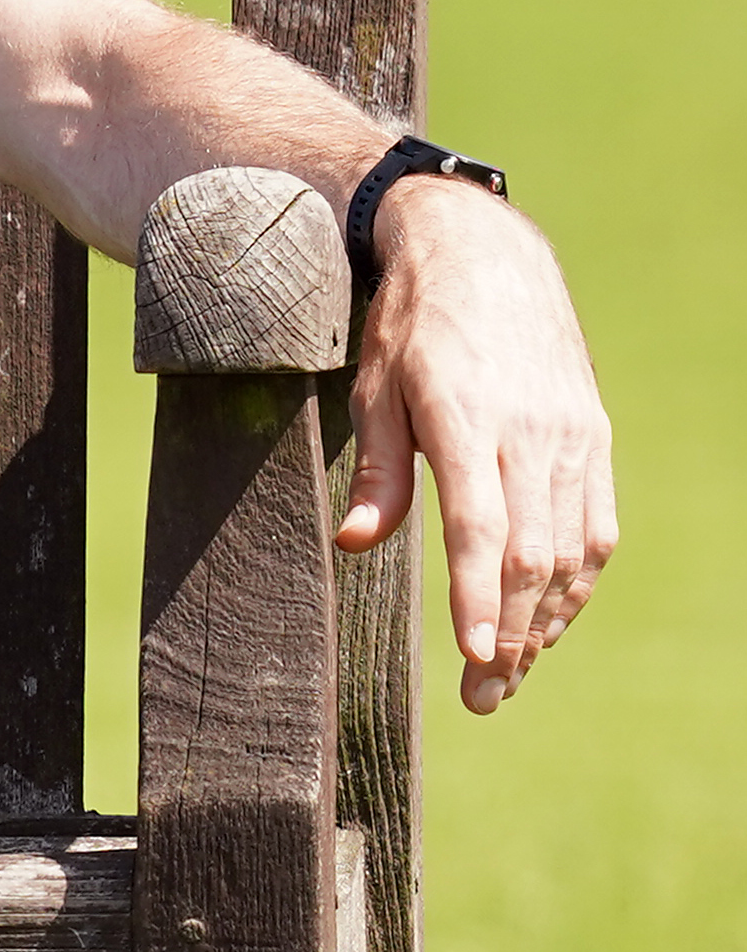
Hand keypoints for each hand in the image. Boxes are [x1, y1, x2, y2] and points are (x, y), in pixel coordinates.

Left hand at [339, 176, 614, 711]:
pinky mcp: (594, 436)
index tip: (476, 654)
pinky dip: (576, 579)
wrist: (486, 254)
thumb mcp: (373, 386)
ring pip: (575, 547)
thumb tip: (356, 544)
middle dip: (513, 632)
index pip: (482, 526)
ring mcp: (573, 435)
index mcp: (466, 417)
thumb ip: (375, 469)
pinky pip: (595, 524)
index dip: (479, 595)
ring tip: (512, 673)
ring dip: (548, 618)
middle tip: (486, 697)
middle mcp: (532, 431)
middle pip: (533, 552)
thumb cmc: (412, 324)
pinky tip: (548, 617)